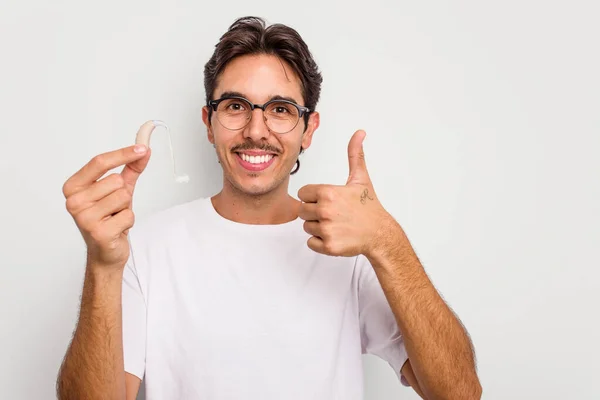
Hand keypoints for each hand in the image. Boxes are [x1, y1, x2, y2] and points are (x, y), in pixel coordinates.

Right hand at [62, 144, 150, 268]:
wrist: (106, 251)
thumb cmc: (110, 218)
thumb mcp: (119, 189)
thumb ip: (130, 169)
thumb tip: (144, 150)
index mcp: (73, 187)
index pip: (99, 162)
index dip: (123, 154)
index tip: (142, 148)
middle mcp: (74, 201)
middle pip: (115, 181)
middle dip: (123, 193)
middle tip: (114, 208)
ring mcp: (84, 217)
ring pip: (123, 196)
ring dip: (126, 208)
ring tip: (115, 217)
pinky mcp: (98, 232)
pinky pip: (128, 214)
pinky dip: (128, 221)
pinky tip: (118, 228)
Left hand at [298, 130, 391, 256]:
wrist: (380, 233)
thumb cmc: (368, 206)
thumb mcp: (360, 178)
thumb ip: (355, 155)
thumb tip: (359, 133)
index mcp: (328, 193)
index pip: (303, 194)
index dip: (314, 197)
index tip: (328, 200)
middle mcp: (325, 211)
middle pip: (302, 211)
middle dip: (315, 212)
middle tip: (334, 213)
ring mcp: (326, 230)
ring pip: (306, 227)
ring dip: (317, 227)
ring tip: (336, 224)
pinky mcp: (328, 246)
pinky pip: (310, 242)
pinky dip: (320, 242)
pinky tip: (335, 235)